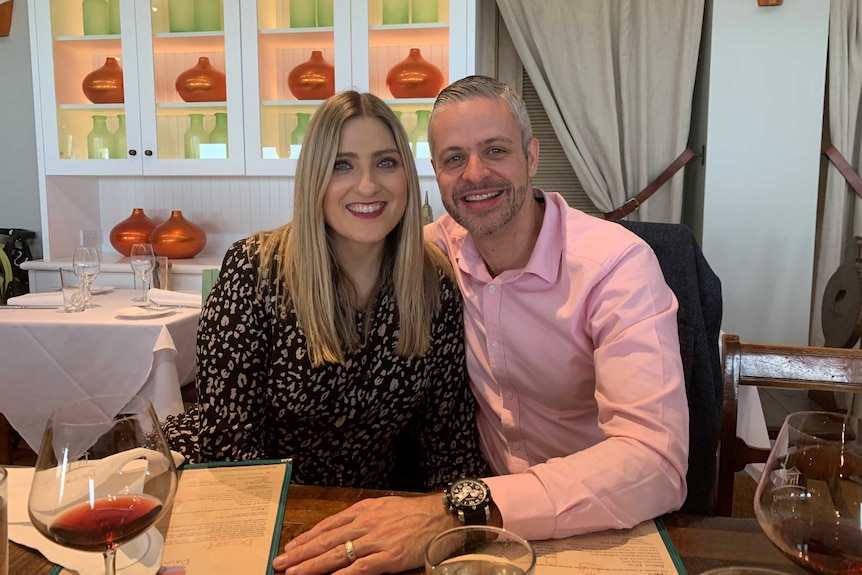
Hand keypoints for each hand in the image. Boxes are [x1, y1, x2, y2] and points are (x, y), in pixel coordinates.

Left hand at [272, 494, 458, 574]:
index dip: (306, 538)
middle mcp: (365, 524)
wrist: (439, 516)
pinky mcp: (389, 556)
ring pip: (338, 553)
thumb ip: (361, 519)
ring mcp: (376, 541)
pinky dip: (343, 574)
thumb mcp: (382, 508)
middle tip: (280, 562)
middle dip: (301, 552)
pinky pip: (361, 567)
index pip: (327, 526)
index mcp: (362, 511)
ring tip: (294, 572)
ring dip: (313, 564)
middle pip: (326, 540)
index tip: (289, 548)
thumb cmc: (412, 514)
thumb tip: (339, 531)